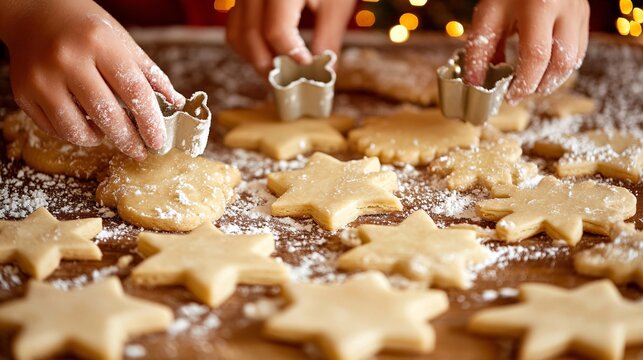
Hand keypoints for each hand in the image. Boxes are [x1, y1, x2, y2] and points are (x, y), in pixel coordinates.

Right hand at [0, 0, 184, 159]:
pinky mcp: (24, 93)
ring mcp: (42, 79)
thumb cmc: (87, 29)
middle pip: (107, 115)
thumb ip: (150, 73)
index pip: (134, 92)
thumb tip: (176, 103)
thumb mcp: (123, 41)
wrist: (35, 13)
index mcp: (99, 44)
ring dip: (99, 138)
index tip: (159, 141)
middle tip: (140, 150)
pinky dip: (75, 133)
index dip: (150, 122)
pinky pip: (55, 129)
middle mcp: (68, 60)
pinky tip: (85, 123)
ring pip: (77, 130)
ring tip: (108, 132)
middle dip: (128, 140)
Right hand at [226, 0, 355, 76]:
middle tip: (289, 82)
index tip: (306, 67)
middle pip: (250, 35)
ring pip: (237, 34)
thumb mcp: (336, 4)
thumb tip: (326, 74)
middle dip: (269, 65)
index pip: (275, 30)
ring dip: (255, 58)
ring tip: (279, 72)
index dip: (290, 55)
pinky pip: (235, 26)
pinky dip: (249, 46)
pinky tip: (270, 54)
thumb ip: (329, 38)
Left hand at [463, 0, 589, 104]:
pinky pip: (578, 49)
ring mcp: (579, 11)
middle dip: (540, 85)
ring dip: (553, 78)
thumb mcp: (488, 15)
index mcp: (539, 6)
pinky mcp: (583, 15)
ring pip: (574, 58)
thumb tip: (475, 85)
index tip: (510, 97)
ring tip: (531, 84)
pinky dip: (561, 65)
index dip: (524, 83)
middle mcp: (566, 9)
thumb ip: (481, 50)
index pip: (536, 56)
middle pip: (562, 61)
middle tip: (520, 93)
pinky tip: (543, 69)